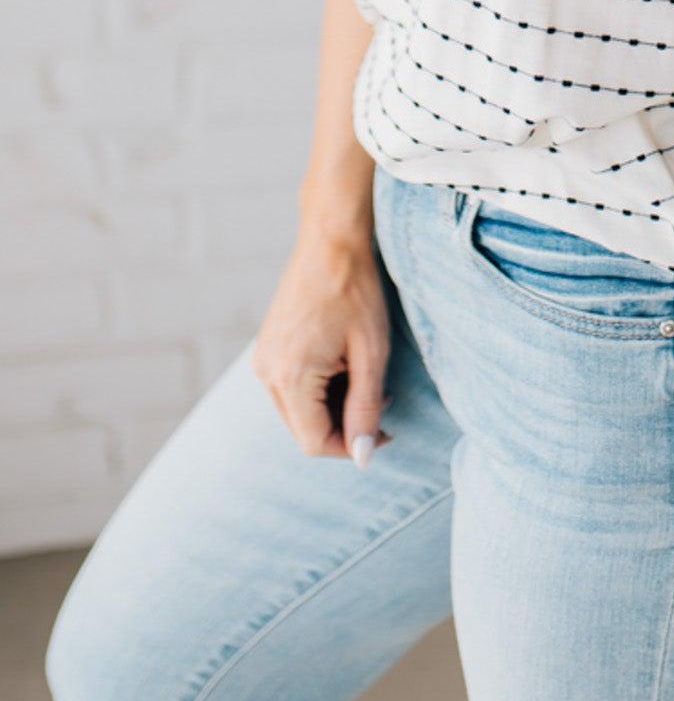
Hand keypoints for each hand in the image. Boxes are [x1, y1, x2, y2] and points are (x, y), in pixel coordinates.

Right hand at [251, 225, 392, 464]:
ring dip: (332, 408)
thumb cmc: (356, 290)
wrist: (331, 241)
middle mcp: (266, 372)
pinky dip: (318, 390)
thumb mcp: (371, 352)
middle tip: (381, 400)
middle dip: (344, 426)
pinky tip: (343, 365)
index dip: (351, 446)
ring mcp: (262, 360)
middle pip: (303, 431)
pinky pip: (291, 389)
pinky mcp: (266, 350)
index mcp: (290, 376)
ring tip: (363, 375)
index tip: (384, 430)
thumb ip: (365, 408)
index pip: (314, 442)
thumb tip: (362, 458)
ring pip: (297, 413)